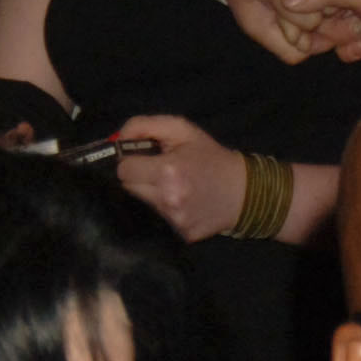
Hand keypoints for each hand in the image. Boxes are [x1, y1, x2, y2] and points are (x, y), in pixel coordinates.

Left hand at [109, 112, 245, 242]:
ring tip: (174, 185)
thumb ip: (144, 126)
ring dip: (152, 193)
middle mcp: (168, 199)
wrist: (244, 192)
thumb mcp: (181, 129)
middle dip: (139, 177)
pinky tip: (184, 202)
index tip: (141, 158)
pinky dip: (167, 209)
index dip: (130, 161)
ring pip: (143, 204)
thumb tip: (117, 138)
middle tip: (158, 170)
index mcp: (167, 170)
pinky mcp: (182, 234)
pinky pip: (160, 219)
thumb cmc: (210, 157)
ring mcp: (176, 220)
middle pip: (129, 188)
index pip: (123, 170)